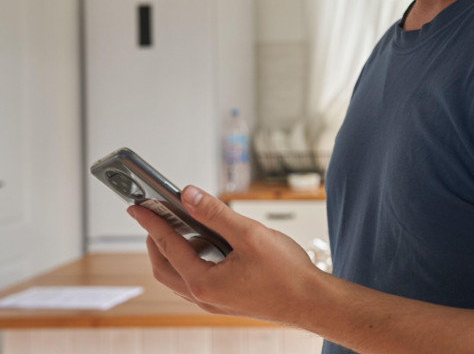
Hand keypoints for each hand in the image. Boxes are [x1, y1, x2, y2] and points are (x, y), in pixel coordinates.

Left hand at [127, 185, 321, 324]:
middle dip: (156, 239)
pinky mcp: (225, 301)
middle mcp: (203, 297)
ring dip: (173, 251)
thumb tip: (189, 195)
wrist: (311, 301)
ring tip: (181, 225)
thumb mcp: (250, 234)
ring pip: (179, 276)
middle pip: (164, 266)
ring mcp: (213, 302)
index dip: (152, 222)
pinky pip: (195, 281)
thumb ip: (216, 214)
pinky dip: (191, 260)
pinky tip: (207, 244)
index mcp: (204, 282)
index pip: (168, 246)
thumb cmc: (287, 273)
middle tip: (152, 215)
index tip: (137, 207)